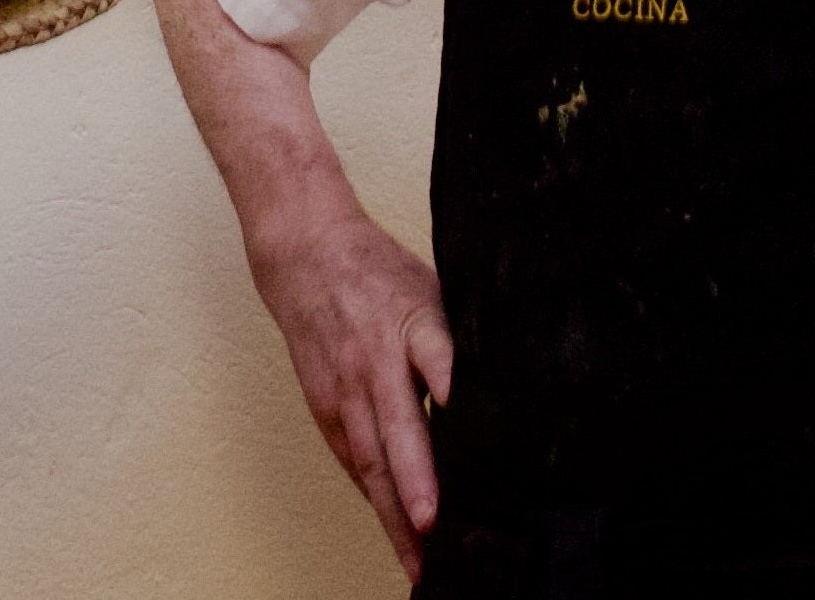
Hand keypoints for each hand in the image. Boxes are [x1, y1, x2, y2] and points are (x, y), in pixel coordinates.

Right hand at [248, 208, 454, 578]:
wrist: (303, 255)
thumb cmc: (378, 273)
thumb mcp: (430, 289)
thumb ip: (461, 340)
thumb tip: (510, 392)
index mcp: (411, 322)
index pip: (437, 359)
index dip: (453, 393)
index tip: (472, 431)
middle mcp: (374, 359)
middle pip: (396, 426)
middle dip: (414, 482)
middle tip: (434, 530)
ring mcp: (344, 385)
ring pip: (369, 457)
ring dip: (393, 511)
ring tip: (417, 559)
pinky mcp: (323, 404)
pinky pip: (352, 458)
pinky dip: (373, 496)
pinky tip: (393, 528)